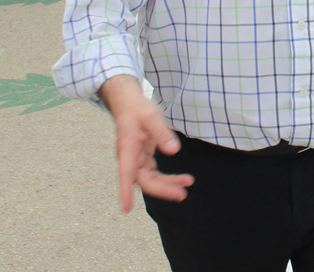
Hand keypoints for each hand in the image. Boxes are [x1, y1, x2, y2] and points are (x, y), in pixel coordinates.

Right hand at [99, 75, 193, 208]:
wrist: (130, 104)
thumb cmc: (137, 109)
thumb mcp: (152, 116)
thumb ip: (162, 133)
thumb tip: (174, 151)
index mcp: (127, 150)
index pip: (125, 174)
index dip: (125, 192)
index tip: (126, 209)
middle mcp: (129, 159)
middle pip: (144, 181)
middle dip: (162, 189)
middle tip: (182, 194)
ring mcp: (136, 161)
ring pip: (151, 180)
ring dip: (168, 184)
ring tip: (188, 183)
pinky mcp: (143, 160)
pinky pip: (155, 174)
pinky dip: (167, 178)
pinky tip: (182, 179)